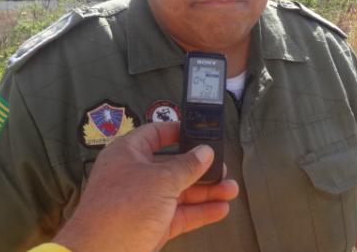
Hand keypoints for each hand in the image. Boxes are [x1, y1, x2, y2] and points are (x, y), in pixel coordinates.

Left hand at [54, 122, 238, 251]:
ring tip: (231, 189)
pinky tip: (221, 209)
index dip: (178, 131)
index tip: (201, 132)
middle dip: (200, 167)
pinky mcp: (151, 226)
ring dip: (206, 191)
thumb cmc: (125, 208)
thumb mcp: (161, 180)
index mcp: (128, 153)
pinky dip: (199, 212)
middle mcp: (135, 174)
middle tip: (223, 168)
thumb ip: (187, 166)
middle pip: (172, 165)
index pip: (155, 134)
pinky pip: (179, 214)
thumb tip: (205, 152)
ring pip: (179, 192)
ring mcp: (143, 202)